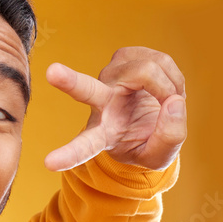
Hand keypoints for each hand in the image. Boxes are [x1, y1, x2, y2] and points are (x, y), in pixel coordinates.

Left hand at [43, 47, 186, 171]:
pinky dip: (173, 75)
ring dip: (169, 86)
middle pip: (86, 90)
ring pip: (146, 71)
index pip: (84, 147)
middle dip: (69, 81)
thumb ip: (169, 137)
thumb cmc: (149, 141)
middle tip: (52, 72)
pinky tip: (165, 86)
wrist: (155, 118)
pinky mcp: (122, 58)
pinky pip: (158, 60)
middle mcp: (100, 104)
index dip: (69, 155)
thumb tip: (173, 102)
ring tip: (168, 101)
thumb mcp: (159, 156)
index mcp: (102, 135)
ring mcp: (109, 78)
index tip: (49, 164)